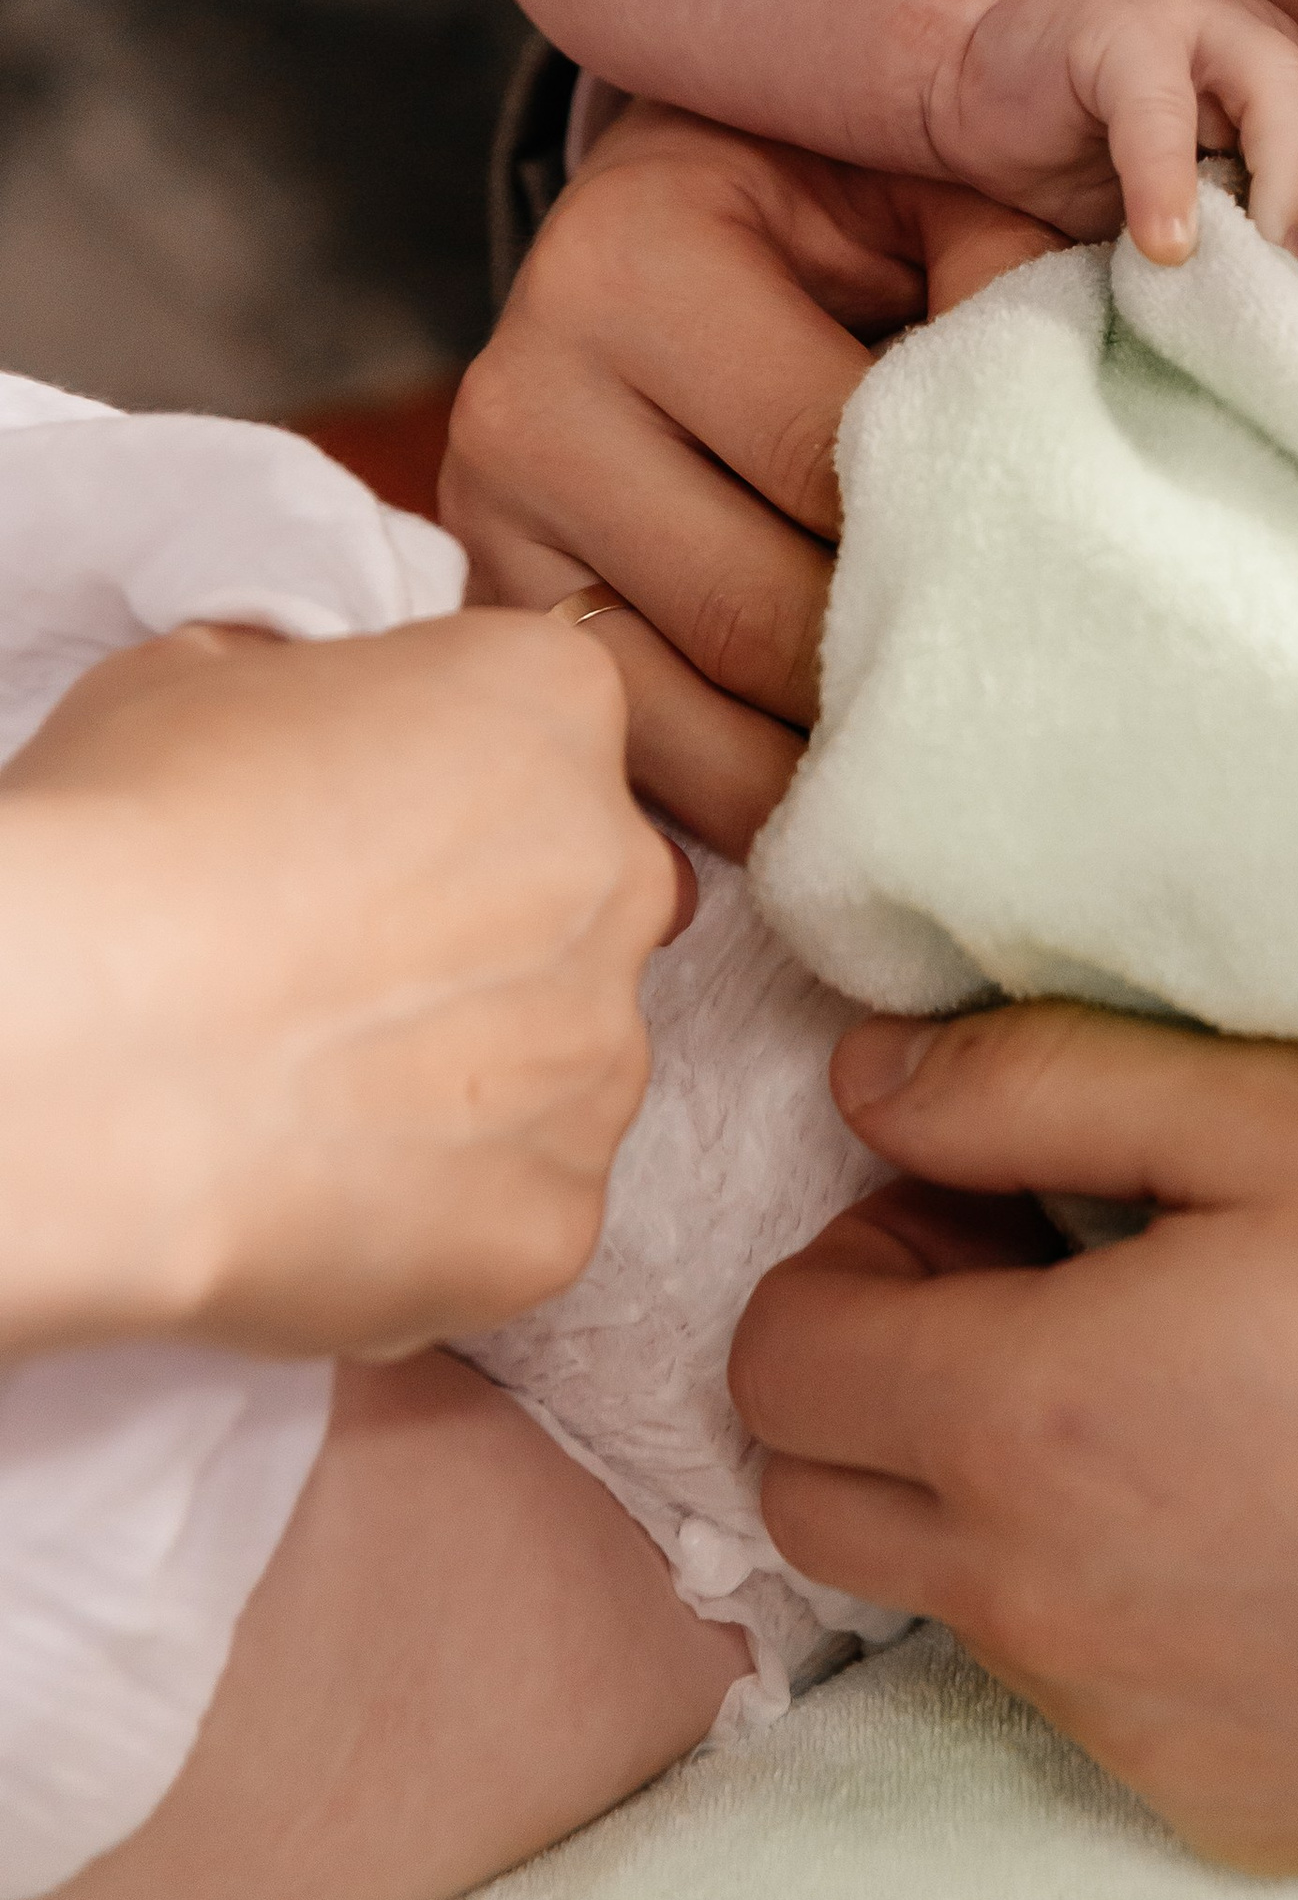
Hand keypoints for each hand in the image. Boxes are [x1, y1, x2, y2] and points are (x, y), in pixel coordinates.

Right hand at [0, 613, 679, 1361]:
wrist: (76, 1057)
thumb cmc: (121, 842)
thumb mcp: (199, 678)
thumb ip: (313, 696)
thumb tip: (314, 732)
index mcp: (551, 705)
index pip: (548, 732)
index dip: (449, 789)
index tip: (359, 837)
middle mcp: (618, 873)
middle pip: (584, 898)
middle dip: (491, 934)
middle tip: (343, 977)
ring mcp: (601, 1055)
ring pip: (565, 1063)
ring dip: (476, 1078)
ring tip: (317, 1097)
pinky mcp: (558, 1220)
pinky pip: (524, 1212)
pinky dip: (442, 1213)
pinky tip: (321, 1195)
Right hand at [443, 104, 1062, 853]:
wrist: (672, 221)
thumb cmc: (836, 217)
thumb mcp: (929, 200)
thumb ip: (1009, 287)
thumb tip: (1082, 435)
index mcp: (633, 264)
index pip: (819, 456)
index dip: (949, 535)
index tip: (1060, 592)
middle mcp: (527, 396)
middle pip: (748, 608)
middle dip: (895, 674)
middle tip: (1029, 728)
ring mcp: (488, 521)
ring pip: (681, 709)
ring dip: (820, 768)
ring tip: (946, 786)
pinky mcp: (490, 609)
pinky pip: (627, 746)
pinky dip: (736, 794)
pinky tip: (839, 804)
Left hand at [733, 1005, 1297, 1872]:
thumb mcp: (1282, 1118)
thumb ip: (1036, 1084)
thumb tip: (862, 1083)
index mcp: (1028, 1417)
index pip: (776, 1355)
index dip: (852, 1255)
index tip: (983, 1213)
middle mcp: (1035, 1599)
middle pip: (805, 1497)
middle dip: (875, 1380)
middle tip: (1045, 1292)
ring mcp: (1119, 1722)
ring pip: (939, 1596)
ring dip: (989, 1487)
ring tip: (1179, 1393)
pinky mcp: (1212, 1801)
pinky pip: (1081, 1691)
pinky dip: (1112, 1597)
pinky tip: (1270, 1512)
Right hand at [936, 0, 1297, 269]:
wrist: (974, 75)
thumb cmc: (1092, 150)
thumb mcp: (1191, 195)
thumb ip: (1248, 225)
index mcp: (1292, 77)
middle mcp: (1261, 40)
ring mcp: (1195, 23)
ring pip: (1282, 91)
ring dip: (1282, 186)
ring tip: (1260, 262)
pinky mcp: (1115, 34)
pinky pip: (1159, 108)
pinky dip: (1166, 180)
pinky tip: (1164, 244)